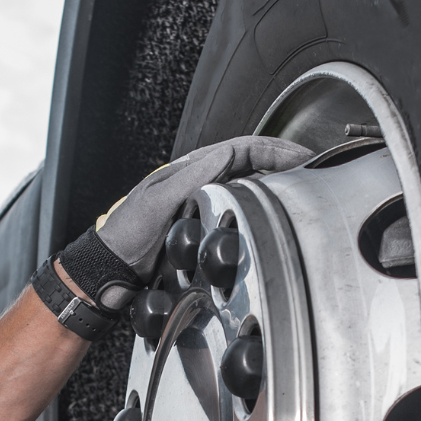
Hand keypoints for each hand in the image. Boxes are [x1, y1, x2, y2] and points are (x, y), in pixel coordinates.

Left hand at [95, 136, 314, 280]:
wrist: (109, 270)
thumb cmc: (126, 235)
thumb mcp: (158, 201)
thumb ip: (192, 177)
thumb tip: (227, 154)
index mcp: (189, 170)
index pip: (241, 149)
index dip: (273, 149)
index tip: (300, 156)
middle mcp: (199, 183)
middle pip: (250, 164)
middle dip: (282, 162)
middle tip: (312, 169)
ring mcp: (202, 205)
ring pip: (248, 187)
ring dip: (276, 183)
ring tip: (302, 188)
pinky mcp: (203, 228)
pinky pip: (239, 212)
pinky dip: (261, 209)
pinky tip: (274, 218)